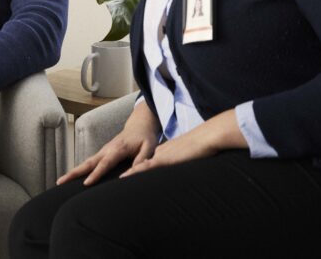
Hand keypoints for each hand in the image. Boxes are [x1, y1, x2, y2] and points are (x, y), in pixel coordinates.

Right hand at [57, 100, 160, 186]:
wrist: (139, 125)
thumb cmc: (145, 138)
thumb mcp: (149, 148)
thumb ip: (142, 160)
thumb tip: (131, 174)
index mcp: (118, 148)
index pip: (105, 163)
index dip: (96, 174)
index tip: (87, 184)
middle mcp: (107, 149)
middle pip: (89, 162)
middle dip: (75, 172)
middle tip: (61, 181)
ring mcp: (103, 150)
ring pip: (86, 162)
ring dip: (73, 172)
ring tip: (60, 182)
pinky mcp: (102, 153)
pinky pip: (90, 163)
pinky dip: (79, 170)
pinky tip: (72, 178)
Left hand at [119, 109, 243, 177]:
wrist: (207, 136)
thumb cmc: (204, 147)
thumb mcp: (191, 157)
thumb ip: (185, 163)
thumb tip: (187, 172)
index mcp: (165, 152)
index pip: (147, 164)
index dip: (136, 171)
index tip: (125, 178)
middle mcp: (159, 153)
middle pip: (140, 165)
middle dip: (127, 174)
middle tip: (113, 183)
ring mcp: (160, 155)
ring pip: (139, 167)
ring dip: (126, 175)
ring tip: (113, 183)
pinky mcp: (164, 159)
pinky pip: (146, 167)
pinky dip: (134, 173)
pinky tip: (124, 178)